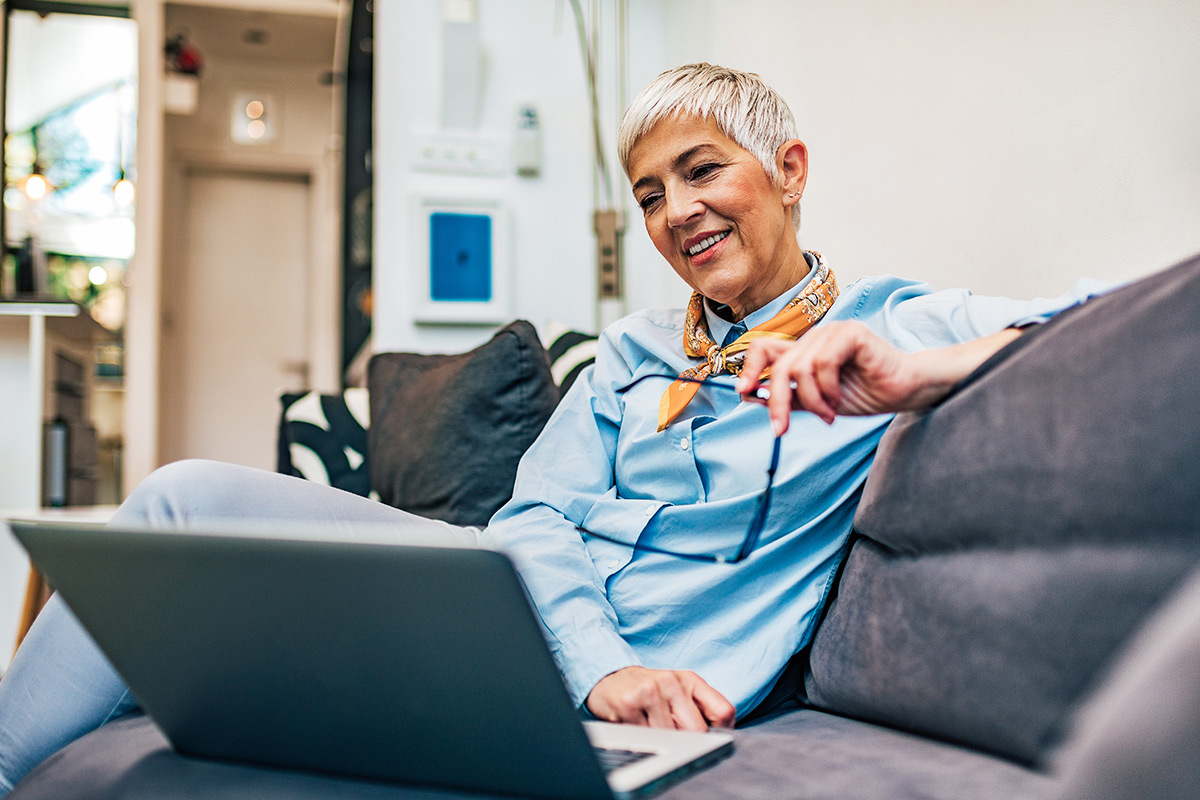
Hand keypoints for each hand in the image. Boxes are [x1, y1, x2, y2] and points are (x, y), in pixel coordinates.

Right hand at [585, 666, 735, 730]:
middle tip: (673, 736)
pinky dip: (642, 739)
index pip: (723, 711)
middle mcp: (671, 682)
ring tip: (650, 727)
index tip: (710, 739)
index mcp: (690, 680)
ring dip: (661, 741)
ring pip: (670, 738)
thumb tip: (721, 737)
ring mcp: (649, 692)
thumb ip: (701, 708)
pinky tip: (636, 725)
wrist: (609, 676)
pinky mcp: (628, 704)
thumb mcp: (679, 690)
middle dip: (687, 742)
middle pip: (697, 731)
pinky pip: (646, 737)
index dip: (721, 732)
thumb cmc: (649, 689)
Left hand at [736, 322, 1022, 434]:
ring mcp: (834, 331)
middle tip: (781, 428)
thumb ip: (789, 396)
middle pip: (779, 364)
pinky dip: (826, 389)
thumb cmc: (867, 393)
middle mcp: (816, 336)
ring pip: (799, 367)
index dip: (749, 369)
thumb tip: (749, 395)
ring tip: (828, 414)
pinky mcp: (851, 334)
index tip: (743, 393)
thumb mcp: (819, 401)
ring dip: (811, 400)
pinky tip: (838, 401)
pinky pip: (823, 363)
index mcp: (806, 348)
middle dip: (776, 401)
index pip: (764, 348)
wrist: (907, 391)